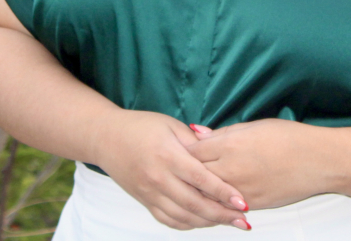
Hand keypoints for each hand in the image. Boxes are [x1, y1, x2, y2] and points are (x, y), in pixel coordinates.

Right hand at [91, 109, 251, 230]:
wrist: (106, 138)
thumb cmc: (142, 127)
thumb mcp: (171, 125)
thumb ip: (196, 143)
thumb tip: (221, 155)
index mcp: (168, 156)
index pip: (201, 180)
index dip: (224, 193)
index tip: (243, 203)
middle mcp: (158, 178)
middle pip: (195, 204)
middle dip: (222, 215)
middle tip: (244, 220)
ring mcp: (150, 193)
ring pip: (183, 217)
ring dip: (208, 223)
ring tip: (230, 223)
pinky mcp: (145, 201)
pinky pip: (169, 220)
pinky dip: (188, 225)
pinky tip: (204, 222)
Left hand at [187, 119, 327, 209]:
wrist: (318, 161)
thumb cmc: (289, 138)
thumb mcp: (253, 126)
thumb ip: (222, 133)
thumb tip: (197, 133)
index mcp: (230, 145)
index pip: (192, 151)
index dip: (183, 151)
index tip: (178, 150)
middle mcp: (231, 169)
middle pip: (195, 175)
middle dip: (185, 173)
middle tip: (177, 171)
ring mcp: (240, 190)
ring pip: (208, 195)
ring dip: (198, 191)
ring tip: (189, 187)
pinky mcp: (252, 204)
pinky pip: (226, 207)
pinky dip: (216, 203)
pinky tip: (212, 200)